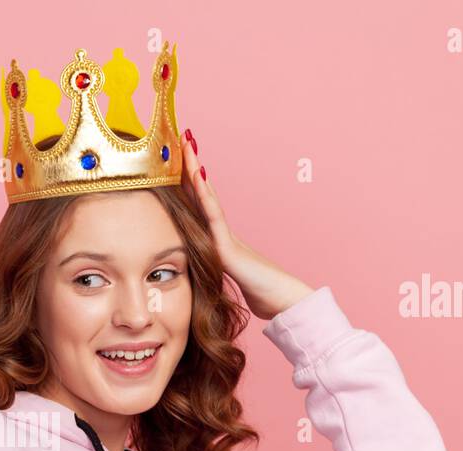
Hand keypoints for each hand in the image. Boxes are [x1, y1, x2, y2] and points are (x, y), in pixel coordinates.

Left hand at [178, 129, 315, 320]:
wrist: (283, 301)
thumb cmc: (260, 291)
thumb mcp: (227, 278)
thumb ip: (215, 268)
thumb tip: (201, 266)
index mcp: (218, 238)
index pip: (198, 205)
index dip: (188, 182)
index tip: (178, 159)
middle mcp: (222, 231)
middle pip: (201, 192)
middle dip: (191, 165)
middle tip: (183, 137)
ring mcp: (225, 236)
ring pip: (206, 197)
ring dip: (195, 170)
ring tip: (188, 144)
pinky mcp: (228, 247)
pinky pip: (213, 216)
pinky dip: (204, 195)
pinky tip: (197, 176)